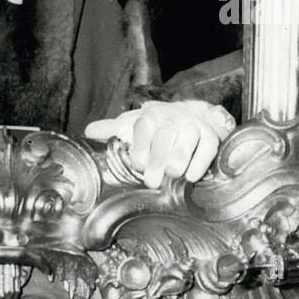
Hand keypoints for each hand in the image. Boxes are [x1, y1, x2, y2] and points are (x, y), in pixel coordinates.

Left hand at [85, 99, 234, 187]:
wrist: (191, 116)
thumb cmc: (156, 127)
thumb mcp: (134, 126)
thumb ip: (113, 130)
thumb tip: (88, 133)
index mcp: (150, 116)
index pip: (143, 128)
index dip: (140, 148)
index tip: (138, 166)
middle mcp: (172, 118)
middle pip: (165, 136)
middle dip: (158, 160)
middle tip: (152, 182)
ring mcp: (192, 126)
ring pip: (187, 139)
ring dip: (179, 159)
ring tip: (173, 175)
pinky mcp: (210, 136)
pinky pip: (208, 148)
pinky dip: (200, 163)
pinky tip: (191, 177)